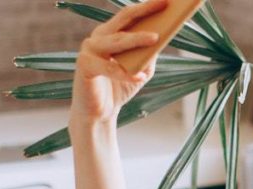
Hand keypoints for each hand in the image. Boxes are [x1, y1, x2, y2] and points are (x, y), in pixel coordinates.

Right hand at [70, 0, 166, 124]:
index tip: (167, 0)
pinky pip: (109, 68)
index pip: (130, 15)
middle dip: (145, 11)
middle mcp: (98, 37)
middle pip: (124, 20)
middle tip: (164, 4)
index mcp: (111, 34)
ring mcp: (90, 49)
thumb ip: (150, 54)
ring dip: (137, 39)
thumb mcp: (142, 69)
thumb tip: (163, 37)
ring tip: (156, 38)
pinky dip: (125, 74)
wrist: (99, 113)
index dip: (148, 6)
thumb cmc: (120, 88)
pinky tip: (139, 77)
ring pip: (117, 41)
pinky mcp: (84, 66)